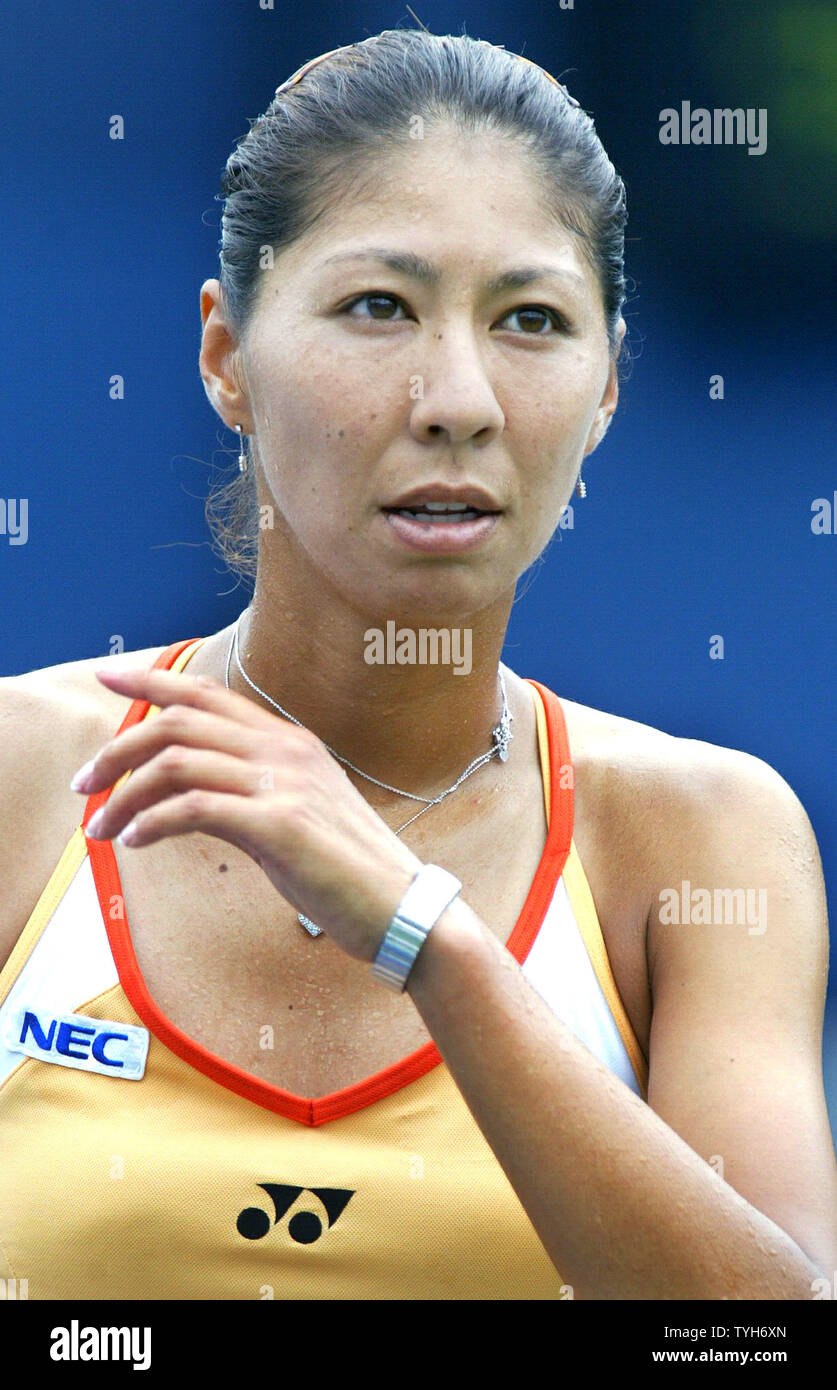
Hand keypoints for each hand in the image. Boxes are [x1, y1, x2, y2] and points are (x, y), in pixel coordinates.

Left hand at [71, 665, 423, 962]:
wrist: (403, 910)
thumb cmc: (346, 871)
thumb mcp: (294, 815)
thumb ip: (245, 793)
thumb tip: (184, 796)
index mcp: (290, 742)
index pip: (207, 695)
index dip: (152, 681)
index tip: (106, 678)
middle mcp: (285, 751)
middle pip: (179, 721)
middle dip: (119, 748)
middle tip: (85, 784)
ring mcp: (284, 784)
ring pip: (177, 762)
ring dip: (125, 794)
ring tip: (101, 827)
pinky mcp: (280, 825)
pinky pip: (194, 808)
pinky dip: (152, 821)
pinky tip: (136, 841)